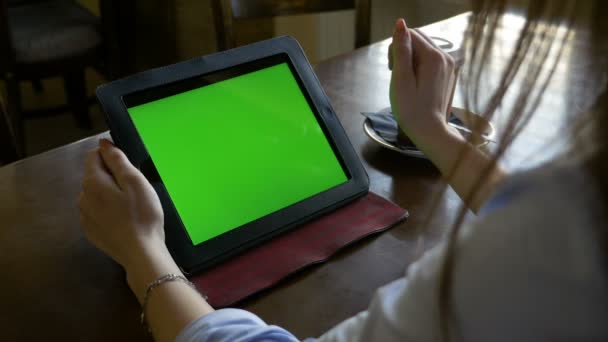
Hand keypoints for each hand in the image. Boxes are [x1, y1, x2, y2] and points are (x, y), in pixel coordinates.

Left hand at [79, 139, 164, 268]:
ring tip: (131, 205)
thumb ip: (118, 160)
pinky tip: (124, 219)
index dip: (111, 155)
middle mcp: (83, 198)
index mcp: (93, 182)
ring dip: (110, 194)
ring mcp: (85, 217)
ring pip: (96, 195)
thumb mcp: (135, 181)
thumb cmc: (142, 215)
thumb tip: (104, 144)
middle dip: (112, 176)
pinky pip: (97, 212)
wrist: (141, 253)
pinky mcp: (92, 232)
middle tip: (135, 188)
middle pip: (95, 176)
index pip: (94, 156)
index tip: (129, 166)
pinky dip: (108, 211)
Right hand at [388, 19, 455, 149]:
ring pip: (424, 49)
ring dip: (410, 59)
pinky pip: (430, 60)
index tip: (391, 68)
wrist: (430, 132)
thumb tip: (400, 24)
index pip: (410, 34)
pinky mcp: (449, 73)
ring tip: (406, 81)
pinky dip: (419, 67)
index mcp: (433, 57)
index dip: (395, 48)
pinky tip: (415, 84)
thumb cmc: (411, 109)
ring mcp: (450, 65)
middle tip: (397, 75)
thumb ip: (401, 49)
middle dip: (403, 51)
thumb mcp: (400, 79)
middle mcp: (446, 56)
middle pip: (418, 39)